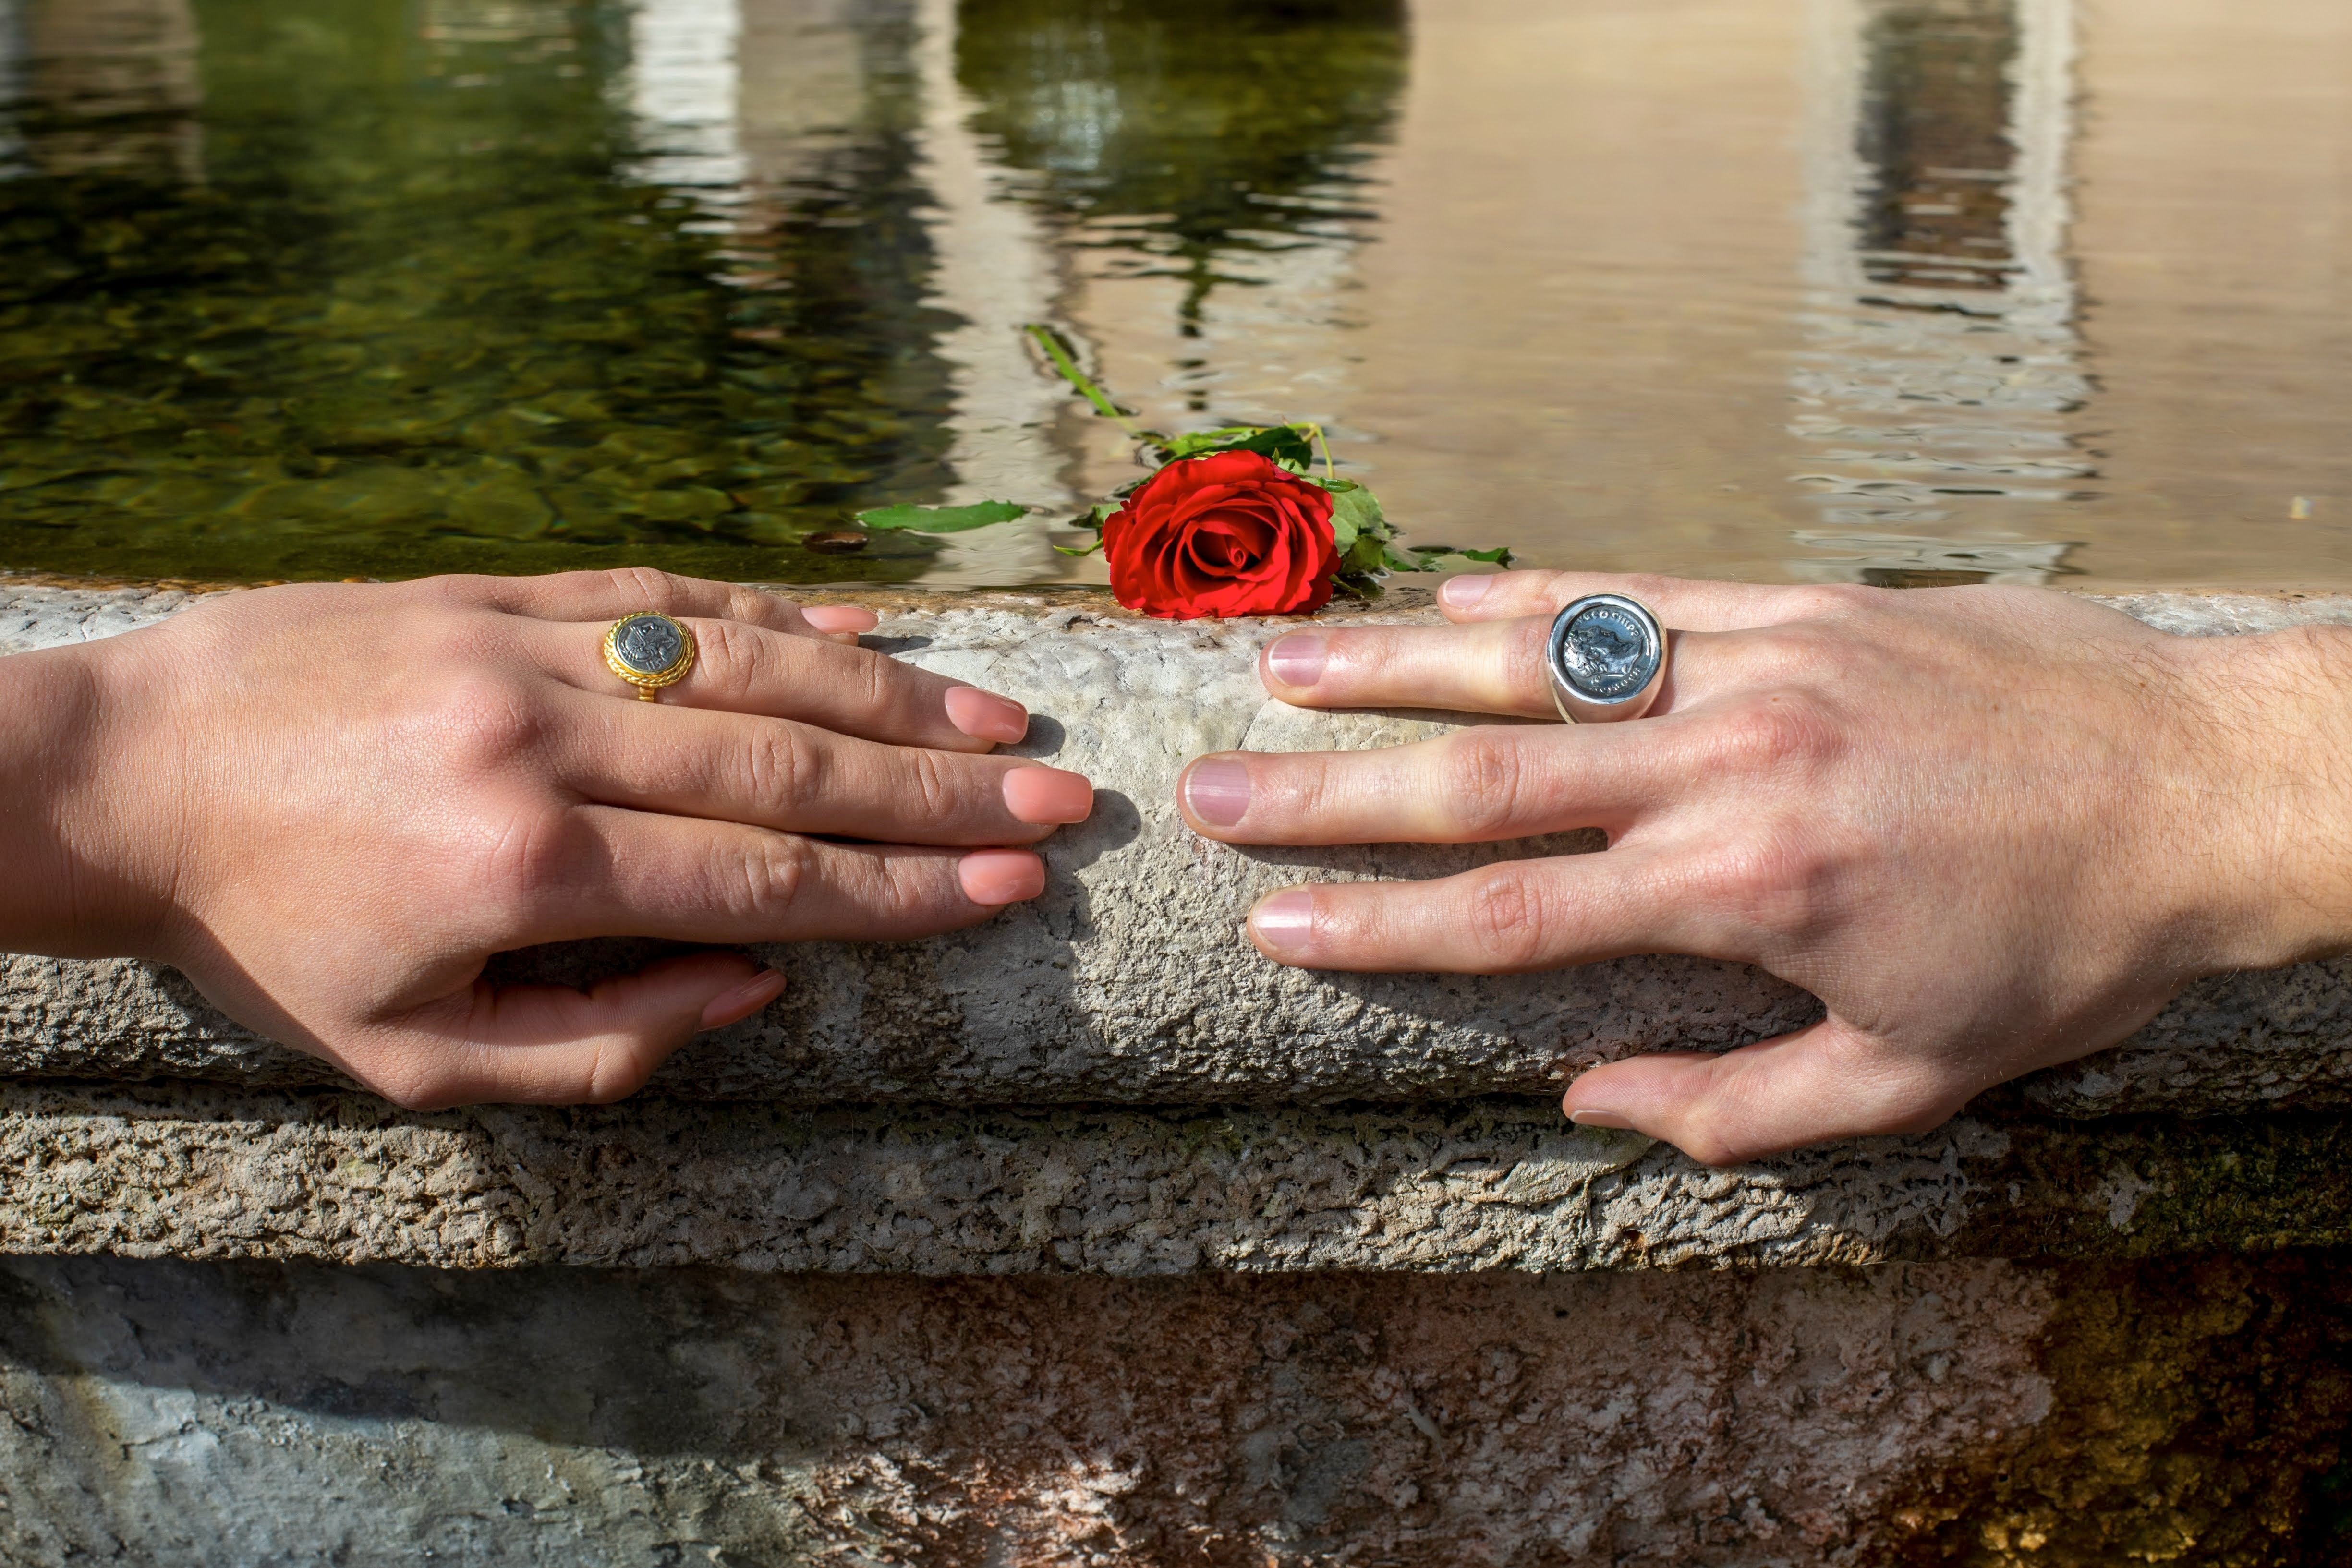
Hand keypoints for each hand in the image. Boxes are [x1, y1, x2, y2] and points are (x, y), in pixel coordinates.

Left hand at [0, 569, 1092, 1107]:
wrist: (112, 779)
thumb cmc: (266, 939)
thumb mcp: (411, 1057)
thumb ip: (596, 1047)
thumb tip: (756, 987)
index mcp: (525, 870)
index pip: (765, 876)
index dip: (902, 886)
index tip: (1012, 884)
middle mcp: (539, 744)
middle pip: (784, 761)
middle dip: (937, 787)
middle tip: (1057, 799)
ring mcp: (516, 649)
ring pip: (740, 661)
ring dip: (884, 691)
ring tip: (996, 718)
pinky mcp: (486, 589)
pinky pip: (655, 593)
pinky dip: (767, 610)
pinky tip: (859, 629)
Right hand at [1178, 571, 2351, 1161]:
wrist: (2208, 790)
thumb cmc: (2065, 949)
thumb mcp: (1913, 1077)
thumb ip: (1736, 1105)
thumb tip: (1585, 1099)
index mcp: (1740, 894)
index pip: (1508, 915)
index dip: (1372, 926)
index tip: (1269, 923)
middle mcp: (1727, 768)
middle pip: (1485, 782)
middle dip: (1330, 791)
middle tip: (1209, 786)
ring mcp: (1762, 669)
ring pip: (1544, 663)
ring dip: (1400, 668)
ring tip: (1283, 665)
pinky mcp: (1809, 605)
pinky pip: (1646, 593)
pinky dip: (1540, 598)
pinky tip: (1450, 603)